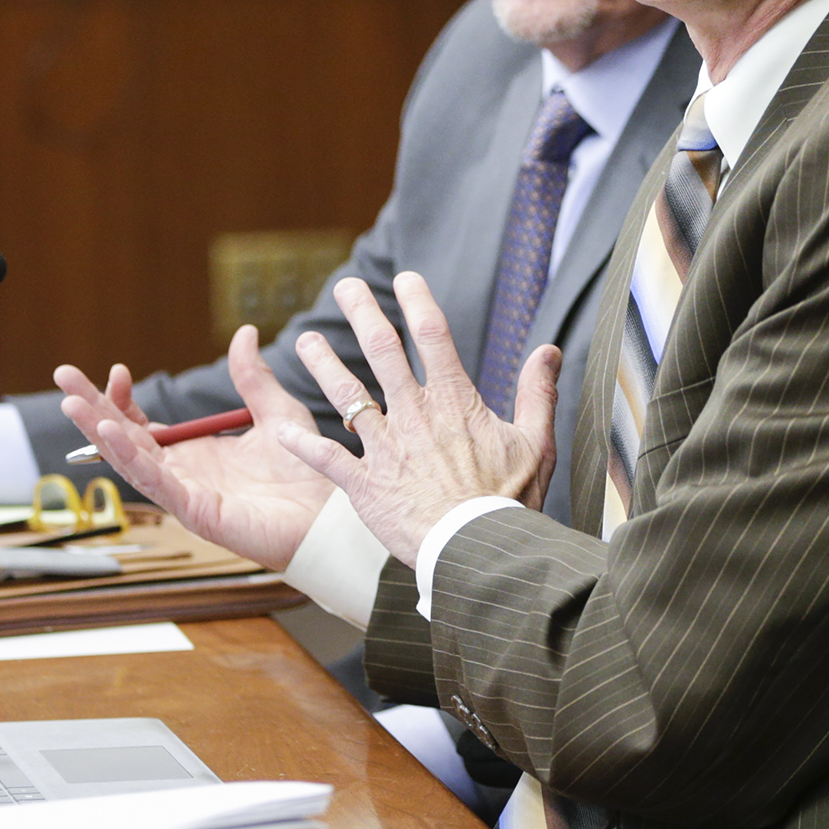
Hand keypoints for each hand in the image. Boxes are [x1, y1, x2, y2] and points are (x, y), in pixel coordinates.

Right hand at [54, 326, 336, 571]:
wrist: (331, 512)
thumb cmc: (307, 469)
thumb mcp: (276, 411)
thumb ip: (253, 378)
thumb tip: (244, 332)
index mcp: (196, 452)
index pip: (143, 424)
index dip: (123, 398)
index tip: (117, 369)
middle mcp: (184, 473)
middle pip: (125, 439)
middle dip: (91, 409)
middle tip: (63, 377)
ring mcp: (186, 494)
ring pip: (131, 461)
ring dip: (101, 431)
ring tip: (74, 403)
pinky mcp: (198, 512)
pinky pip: (157, 484)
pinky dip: (133, 458)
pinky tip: (113, 433)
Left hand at [278, 271, 558, 565]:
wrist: (476, 550)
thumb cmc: (509, 500)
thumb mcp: (536, 442)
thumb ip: (538, 392)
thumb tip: (547, 349)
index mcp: (454, 401)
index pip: (433, 334)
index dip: (417, 300)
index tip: (405, 277)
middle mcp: (413, 414)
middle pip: (382, 350)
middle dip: (362, 312)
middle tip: (346, 286)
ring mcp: (386, 448)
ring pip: (346, 394)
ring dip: (323, 364)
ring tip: (305, 341)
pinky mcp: (365, 485)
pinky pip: (326, 458)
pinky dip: (302, 445)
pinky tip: (280, 433)